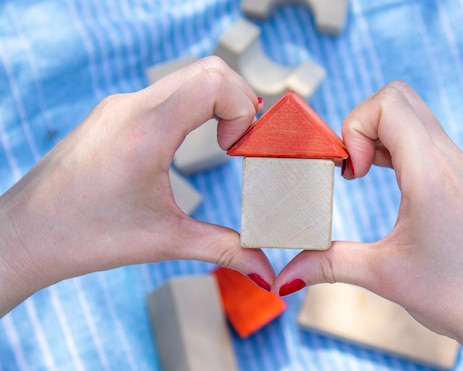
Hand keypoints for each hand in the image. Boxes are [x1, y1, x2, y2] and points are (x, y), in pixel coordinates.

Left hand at [0, 57, 274, 315]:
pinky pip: (165, 90)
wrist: (23, 235)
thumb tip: (267, 274)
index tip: (235, 150)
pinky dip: (193, 105)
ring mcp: (119, 105)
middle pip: (208, 69)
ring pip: (187, 75)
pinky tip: (188, 143)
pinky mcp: (113, 111)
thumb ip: (224, 250)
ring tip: (220, 144)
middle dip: (238, 100)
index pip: (213, 83)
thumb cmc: (85, 237)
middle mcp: (130, 107)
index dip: (241, 109)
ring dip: (216, 101)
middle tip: (239, 143)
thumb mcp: (164, 241)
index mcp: (145, 132)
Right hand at [275, 82, 462, 369]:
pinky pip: (423, 138)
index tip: (351, 173)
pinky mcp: (460, 179)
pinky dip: (394, 147)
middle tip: (352, 169)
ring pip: (412, 115)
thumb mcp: (382, 276)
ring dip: (378, 135)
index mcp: (432, 173)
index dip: (355, 127)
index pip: (388, 103)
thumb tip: (284, 275)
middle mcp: (450, 159)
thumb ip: (327, 265)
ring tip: (363, 176)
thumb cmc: (457, 295)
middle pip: (398, 97)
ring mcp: (459, 166)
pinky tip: (386, 183)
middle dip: (361, 124)